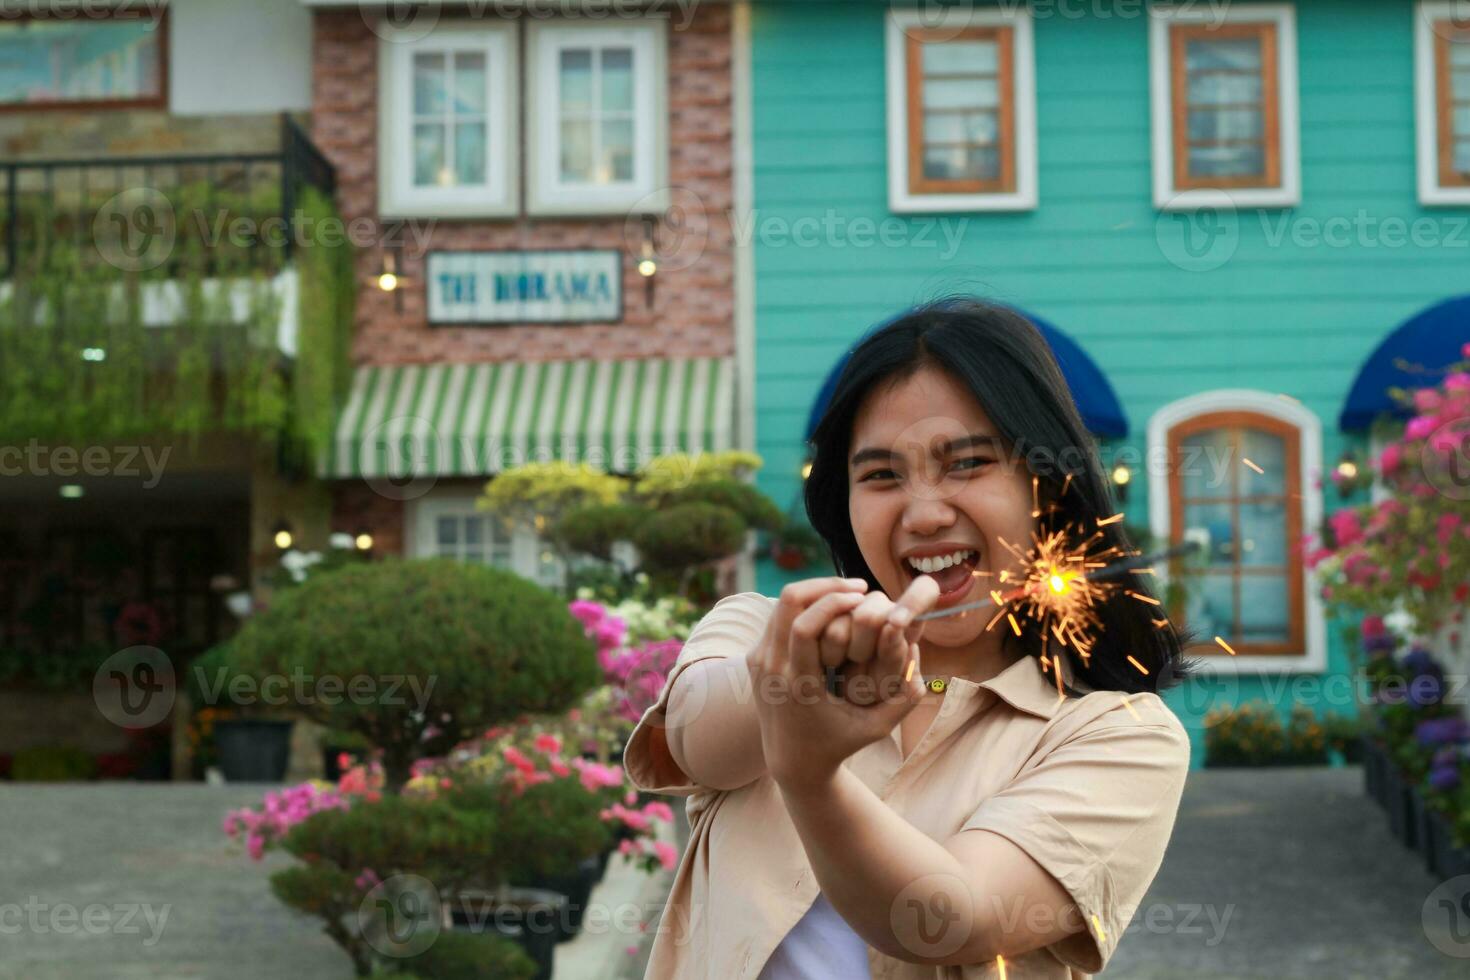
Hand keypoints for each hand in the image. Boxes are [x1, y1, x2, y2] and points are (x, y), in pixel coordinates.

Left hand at [747, 577, 937, 785]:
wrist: (792, 761)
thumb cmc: (839, 743)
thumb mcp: (876, 728)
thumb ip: (903, 698)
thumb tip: (918, 656)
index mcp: (798, 685)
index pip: (804, 627)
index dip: (833, 602)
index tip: (863, 595)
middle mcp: (772, 669)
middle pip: (788, 604)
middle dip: (825, 586)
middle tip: (858, 586)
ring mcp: (759, 661)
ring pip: (780, 605)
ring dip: (815, 591)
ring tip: (849, 592)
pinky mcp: (755, 657)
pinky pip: (777, 617)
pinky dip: (804, 605)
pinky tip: (832, 607)